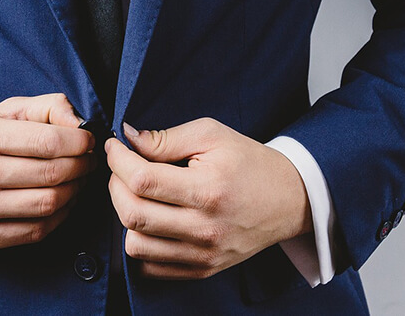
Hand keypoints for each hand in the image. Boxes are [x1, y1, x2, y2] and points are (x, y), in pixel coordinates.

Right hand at [0, 93, 95, 249]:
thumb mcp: (0, 113)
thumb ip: (44, 107)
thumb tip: (80, 124)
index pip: (48, 141)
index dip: (79, 142)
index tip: (88, 140)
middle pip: (52, 173)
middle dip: (82, 166)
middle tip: (89, 160)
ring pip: (48, 204)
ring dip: (75, 191)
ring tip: (77, 180)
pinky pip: (36, 230)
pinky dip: (59, 216)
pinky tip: (62, 202)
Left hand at [106, 118, 311, 279]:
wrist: (289, 199)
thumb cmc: (248, 162)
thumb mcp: (212, 135)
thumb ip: (166, 138)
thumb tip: (126, 138)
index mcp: (208, 190)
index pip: (142, 180)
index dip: (118, 160)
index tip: (115, 147)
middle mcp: (205, 227)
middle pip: (132, 214)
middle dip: (115, 185)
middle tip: (123, 169)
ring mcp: (203, 254)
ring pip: (135, 245)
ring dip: (125, 216)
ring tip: (137, 195)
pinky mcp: (202, 269)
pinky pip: (151, 267)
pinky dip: (141, 243)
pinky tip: (150, 221)